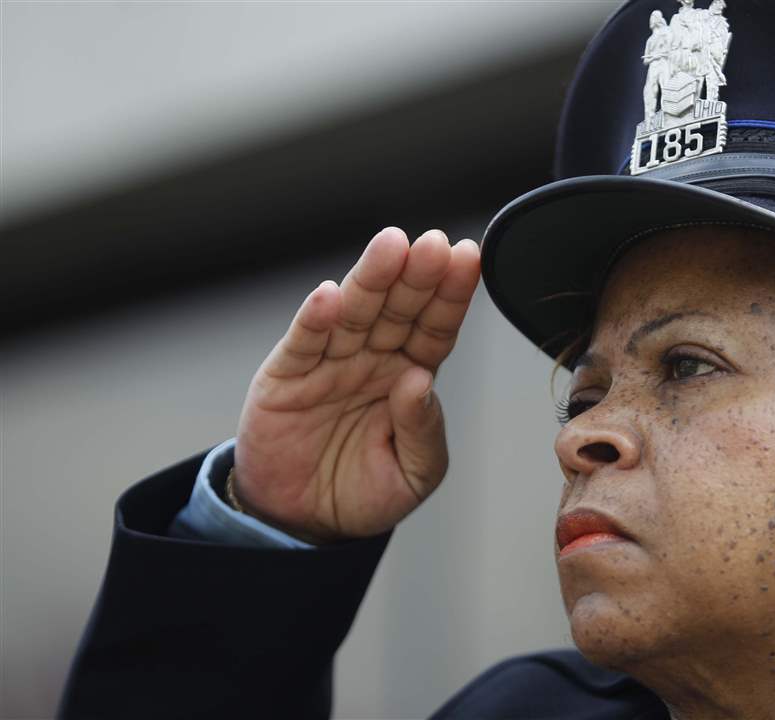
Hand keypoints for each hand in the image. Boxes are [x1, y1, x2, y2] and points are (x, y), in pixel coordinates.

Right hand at [234, 228, 480, 541]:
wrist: (301, 524)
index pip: (436, 327)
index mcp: (409, 375)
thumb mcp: (413, 474)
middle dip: (418, 275)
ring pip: (354, 313)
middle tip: (436, 244)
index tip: (468, 258)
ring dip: (372, 279)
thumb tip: (420, 381)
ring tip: (391, 247)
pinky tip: (329, 296)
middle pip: (398, 308)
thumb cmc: (365, 493)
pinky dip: (314, 319)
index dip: (452, 294)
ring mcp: (329, 364)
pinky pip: (303, 343)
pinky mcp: (286, 377)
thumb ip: (424, 430)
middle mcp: (372, 359)